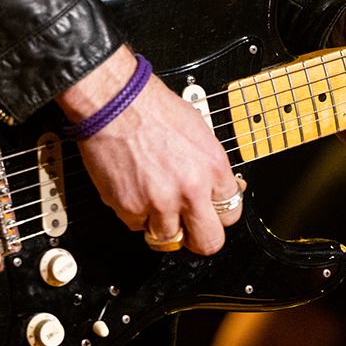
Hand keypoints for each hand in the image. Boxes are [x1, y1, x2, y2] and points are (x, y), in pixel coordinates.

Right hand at [56, 47, 240, 254]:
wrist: (115, 102)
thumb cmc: (153, 109)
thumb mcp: (200, 132)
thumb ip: (211, 167)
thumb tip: (221, 189)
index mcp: (213, 167)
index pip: (231, 214)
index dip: (219, 214)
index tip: (210, 211)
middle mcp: (190, 189)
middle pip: (208, 243)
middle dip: (199, 238)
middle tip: (191, 229)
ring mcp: (159, 202)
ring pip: (168, 239)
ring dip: (163, 225)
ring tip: (156, 201)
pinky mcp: (128, 207)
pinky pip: (136, 226)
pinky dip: (135, 214)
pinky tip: (135, 190)